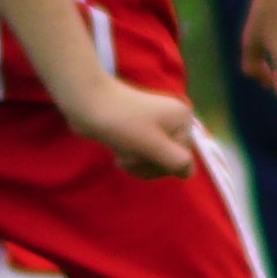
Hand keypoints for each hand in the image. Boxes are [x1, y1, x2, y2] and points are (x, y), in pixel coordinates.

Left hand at [69, 78, 200, 179]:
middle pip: (168, 161)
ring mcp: (156, 124)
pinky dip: (130, 156)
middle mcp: (173, 120)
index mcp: (182, 120)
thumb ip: (176, 161)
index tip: (142, 155)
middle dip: (146, 163)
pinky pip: (142, 153)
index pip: (182, 160)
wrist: (86, 103)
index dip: (161, 165)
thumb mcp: (153, 146)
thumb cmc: (121, 124)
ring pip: (153, 160)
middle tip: (128, 152)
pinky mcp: (140, 129)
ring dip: (136, 161)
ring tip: (121, 150)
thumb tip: (189, 174)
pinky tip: (118, 150)